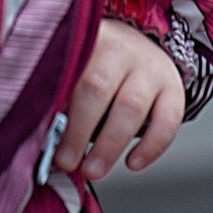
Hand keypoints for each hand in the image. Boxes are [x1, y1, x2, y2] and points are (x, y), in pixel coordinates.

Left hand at [56, 19, 185, 180]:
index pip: (67, 73)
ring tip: (94, 171)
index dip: (55, 109)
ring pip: (130, 106)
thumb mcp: (77, 69)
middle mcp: (120, 49)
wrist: (141, 45)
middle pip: (97, 89)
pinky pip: (167, 121)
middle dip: (79, 132)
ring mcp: (149, 67)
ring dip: (109, 145)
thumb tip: (38, 139)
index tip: (44, 141)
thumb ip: (60, 97)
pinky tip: (132, 164)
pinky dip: (151, 147)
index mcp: (87, 41)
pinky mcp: (174, 87)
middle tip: (67, 163)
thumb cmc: (98, 67)